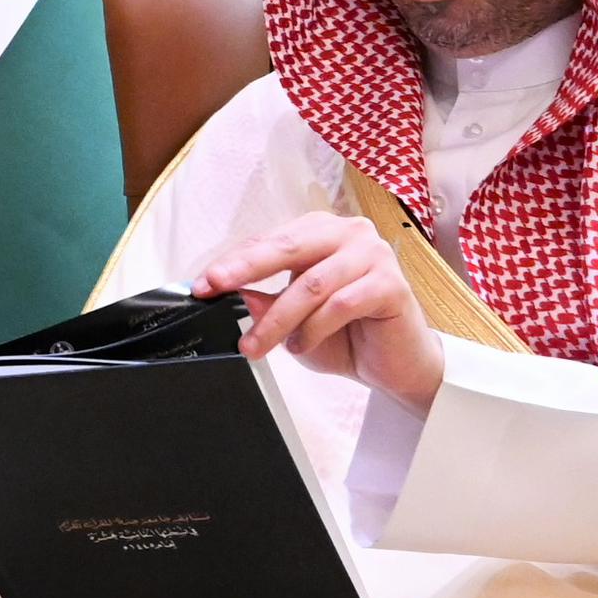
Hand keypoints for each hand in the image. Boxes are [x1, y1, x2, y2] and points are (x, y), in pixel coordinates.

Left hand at [195, 216, 445, 409]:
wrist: (395, 365)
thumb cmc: (345, 335)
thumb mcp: (293, 321)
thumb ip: (265, 302)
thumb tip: (227, 293)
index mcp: (321, 233)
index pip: (269, 241)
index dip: (233, 262)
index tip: (203, 284)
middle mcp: (349, 234)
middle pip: (288, 247)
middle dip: (245, 271)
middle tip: (215, 292)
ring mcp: (375, 255)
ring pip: (311, 283)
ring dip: (278, 319)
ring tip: (258, 345)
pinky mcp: (392, 284)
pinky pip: (341, 303)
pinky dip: (314, 328)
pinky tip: (301, 345)